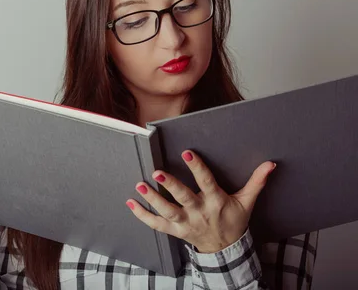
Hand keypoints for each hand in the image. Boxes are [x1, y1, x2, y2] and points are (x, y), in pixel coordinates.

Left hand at [126, 150, 275, 252]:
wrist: (225, 249)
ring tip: (139, 185)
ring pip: (167, 211)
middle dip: (170, 185)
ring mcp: (185, 222)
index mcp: (216, 201)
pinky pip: (156, 224)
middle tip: (156, 172)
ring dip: (152, 198)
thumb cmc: (234, 220)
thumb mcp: (246, 202)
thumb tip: (270, 164)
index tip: (187, 152)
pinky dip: (142, 215)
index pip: (206, 181)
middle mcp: (199, 212)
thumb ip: (256, 182)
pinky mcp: (175, 230)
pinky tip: (130, 203)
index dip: (197, 167)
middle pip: (183, 197)